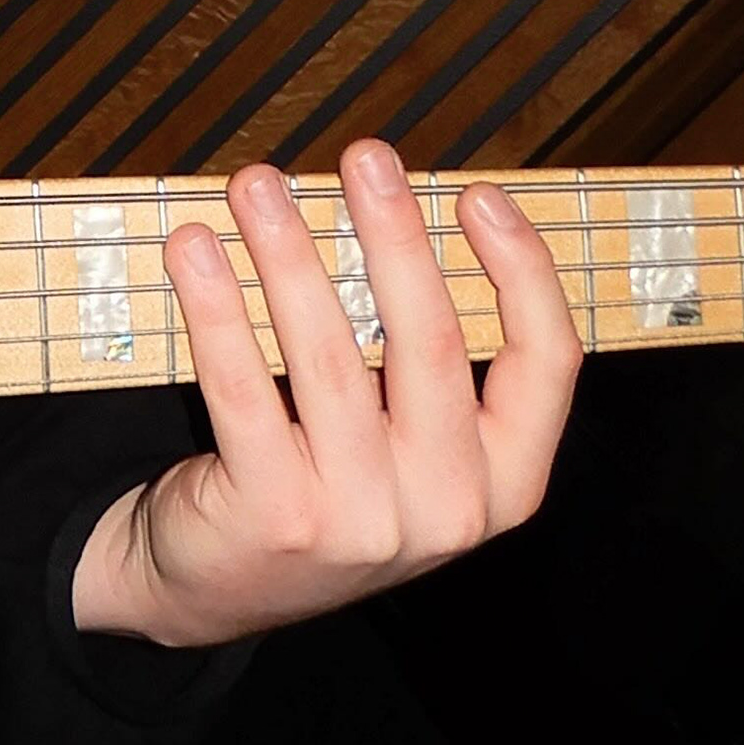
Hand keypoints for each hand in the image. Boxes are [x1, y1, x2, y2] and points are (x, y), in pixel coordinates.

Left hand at [68, 143, 578, 651]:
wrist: (219, 588)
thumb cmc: (329, 482)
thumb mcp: (411, 446)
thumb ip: (428, 360)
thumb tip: (404, 207)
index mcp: (507, 483)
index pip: (548, 363)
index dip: (522, 270)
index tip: (476, 194)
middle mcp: (449, 509)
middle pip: (431, 342)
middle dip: (395, 235)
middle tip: (365, 156)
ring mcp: (363, 522)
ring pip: (330, 356)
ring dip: (289, 254)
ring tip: (258, 184)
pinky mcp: (276, 518)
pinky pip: (244, 391)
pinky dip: (217, 312)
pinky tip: (195, 251)